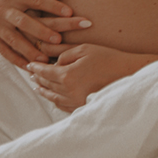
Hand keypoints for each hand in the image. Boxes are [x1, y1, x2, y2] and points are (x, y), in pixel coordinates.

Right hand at [0, 0, 91, 67]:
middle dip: (43, 31)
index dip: (53, 6)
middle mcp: (2, 8)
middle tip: (60, 40)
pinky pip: (3, 50)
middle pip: (25, 22)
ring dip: (30, 51)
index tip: (70, 12)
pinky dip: (16, 59)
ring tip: (46, 60)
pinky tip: (28, 67)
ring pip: (14, 39)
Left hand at [26, 44, 148, 112]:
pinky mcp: (84, 107)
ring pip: (54, 97)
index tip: (29, 65)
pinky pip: (64, 106)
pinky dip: (55, 100)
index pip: (45, 73)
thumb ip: (65, 55)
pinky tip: (53, 97)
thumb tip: (55, 64)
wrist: (129, 75)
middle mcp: (69, 92)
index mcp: (68, 76)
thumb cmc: (108, 58)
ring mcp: (77, 102)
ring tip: (38, 87)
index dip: (35, 68)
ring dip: (44, 91)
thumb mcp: (85, 49)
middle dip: (38, 79)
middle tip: (31, 75)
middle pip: (47, 85)